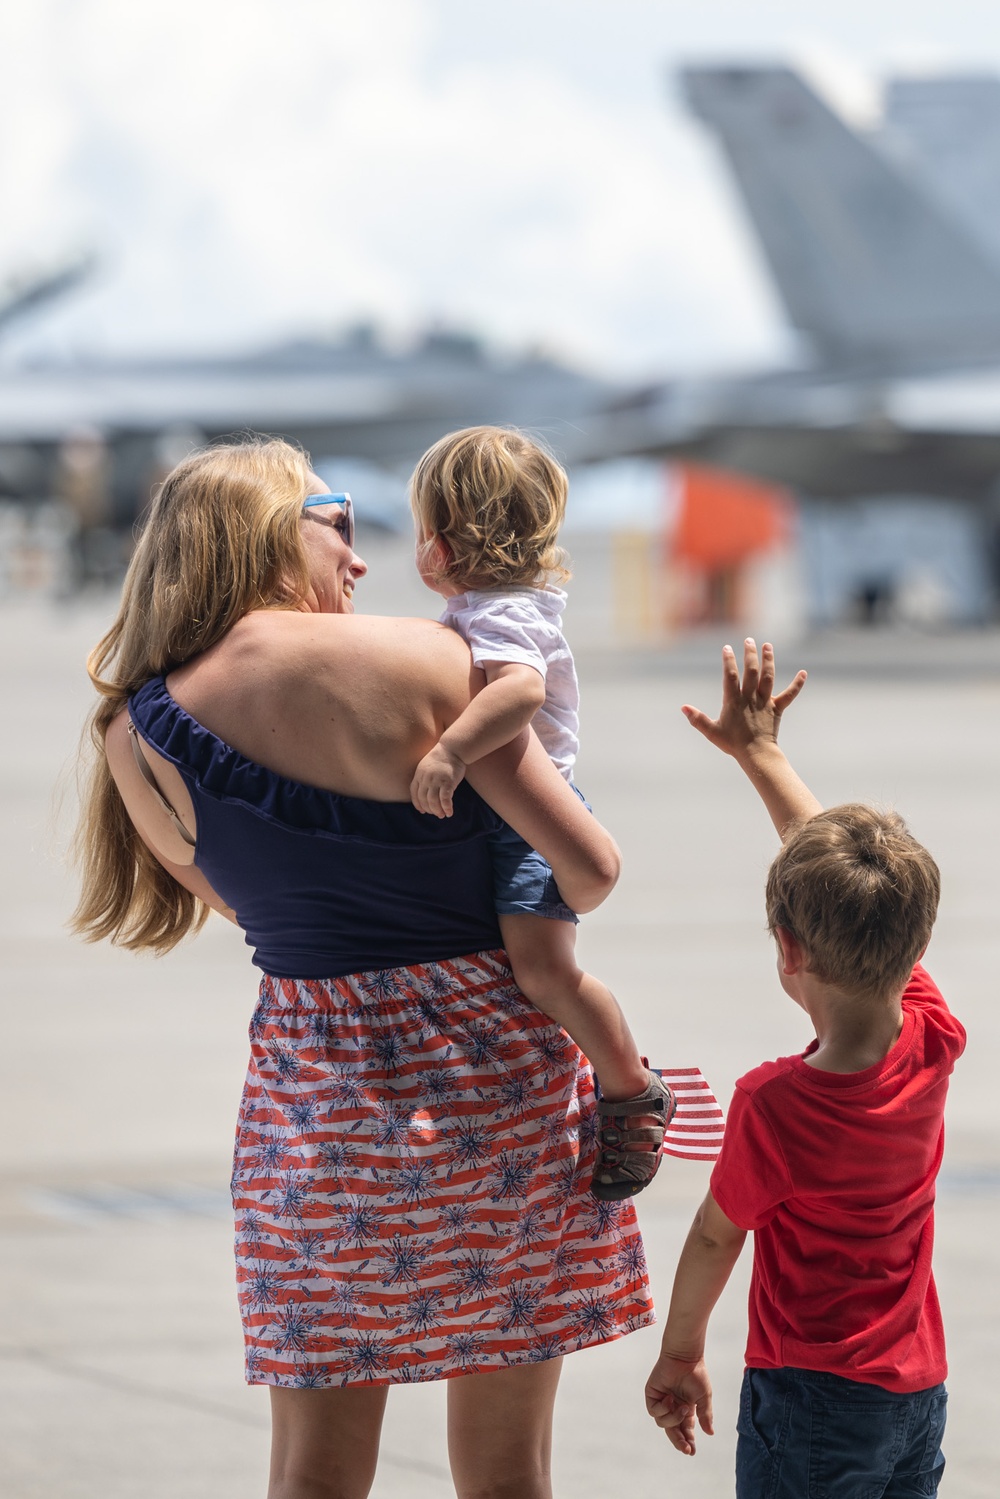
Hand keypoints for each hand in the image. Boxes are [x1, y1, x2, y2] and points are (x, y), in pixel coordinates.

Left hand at [410, 741, 466, 817]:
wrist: (452, 749)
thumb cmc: (441, 759)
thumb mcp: (426, 767)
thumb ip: (424, 778)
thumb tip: (425, 792)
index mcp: (419, 775)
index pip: (414, 793)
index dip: (418, 804)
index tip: (423, 811)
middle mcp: (425, 779)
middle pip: (423, 799)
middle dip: (429, 809)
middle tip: (436, 814)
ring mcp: (436, 780)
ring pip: (433, 801)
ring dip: (437, 811)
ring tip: (442, 815)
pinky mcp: (448, 782)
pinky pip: (445, 799)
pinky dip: (446, 808)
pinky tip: (450, 812)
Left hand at [645, 1352, 713, 1456]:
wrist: (685, 1357)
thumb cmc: (696, 1374)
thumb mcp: (704, 1398)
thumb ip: (705, 1415)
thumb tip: (710, 1433)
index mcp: (686, 1409)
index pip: (685, 1430)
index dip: (688, 1441)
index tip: (691, 1451)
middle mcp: (673, 1407)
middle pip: (672, 1431)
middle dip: (679, 1440)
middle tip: (686, 1448)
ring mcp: (662, 1401)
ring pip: (662, 1423)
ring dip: (674, 1419)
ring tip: (682, 1407)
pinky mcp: (652, 1394)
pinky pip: (654, 1411)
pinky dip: (662, 1409)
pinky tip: (670, 1399)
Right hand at [682, 639, 805, 760]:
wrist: (756, 755)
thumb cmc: (732, 744)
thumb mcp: (712, 732)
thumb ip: (697, 719)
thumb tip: (683, 707)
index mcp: (734, 701)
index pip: (730, 676)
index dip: (729, 661)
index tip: (727, 648)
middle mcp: (750, 698)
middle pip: (751, 671)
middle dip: (750, 654)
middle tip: (749, 640)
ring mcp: (765, 702)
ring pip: (768, 677)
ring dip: (768, 660)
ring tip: (767, 646)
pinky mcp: (777, 709)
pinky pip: (789, 695)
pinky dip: (797, 684)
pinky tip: (804, 673)